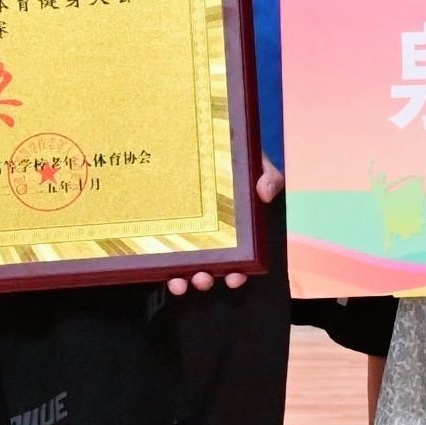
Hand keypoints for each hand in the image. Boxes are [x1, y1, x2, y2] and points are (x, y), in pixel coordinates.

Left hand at [165, 163, 282, 295]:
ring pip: (182, 265)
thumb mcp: (258, 164)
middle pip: (207, 267)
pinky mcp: (164, 225)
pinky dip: (159, 264)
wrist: (205, 142)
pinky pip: (158, 249)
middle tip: (202, 279)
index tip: (234, 277)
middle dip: (204, 279)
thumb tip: (264, 193)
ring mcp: (184, 233)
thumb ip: (268, 176)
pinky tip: (157, 267)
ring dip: (181, 280)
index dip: (236, 273)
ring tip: (179, 283)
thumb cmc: (235, 156)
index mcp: (234, 229)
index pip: (238, 260)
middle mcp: (209, 237)